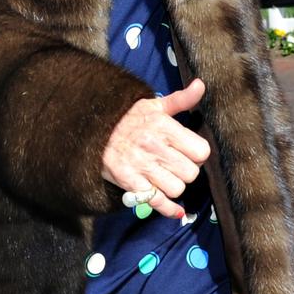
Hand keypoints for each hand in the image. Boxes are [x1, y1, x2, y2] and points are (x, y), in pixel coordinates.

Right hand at [101, 79, 210, 218]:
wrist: (92, 130)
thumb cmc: (128, 118)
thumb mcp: (154, 105)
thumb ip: (181, 99)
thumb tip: (201, 85)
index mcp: (163, 126)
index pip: (201, 151)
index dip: (197, 153)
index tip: (188, 151)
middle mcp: (154, 147)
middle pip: (191, 173)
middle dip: (186, 170)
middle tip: (175, 164)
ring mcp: (141, 167)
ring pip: (177, 188)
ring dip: (174, 185)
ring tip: (165, 176)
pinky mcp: (130, 183)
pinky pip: (158, 202)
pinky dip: (168, 208)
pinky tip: (174, 209)